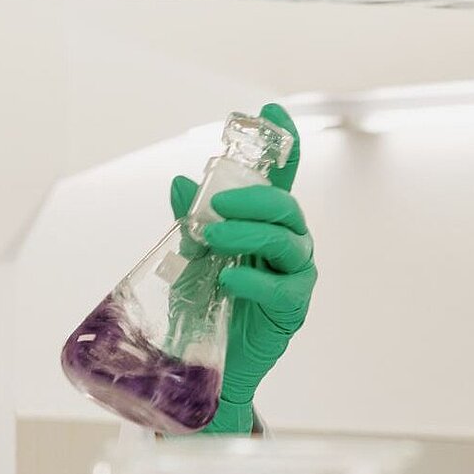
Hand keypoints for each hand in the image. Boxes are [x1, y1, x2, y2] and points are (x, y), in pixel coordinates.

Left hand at [168, 103, 315, 433]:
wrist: (208, 363)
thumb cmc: (205, 305)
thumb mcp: (190, 257)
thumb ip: (191, 222)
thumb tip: (179, 181)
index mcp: (265, 225)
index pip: (279, 179)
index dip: (281, 143)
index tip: (270, 110)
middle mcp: (287, 244)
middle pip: (286, 207)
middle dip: (254, 198)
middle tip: (216, 203)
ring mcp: (295, 275)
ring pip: (288, 240)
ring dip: (249, 234)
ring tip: (214, 239)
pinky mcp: (293, 309)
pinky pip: (282, 287)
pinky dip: (253, 280)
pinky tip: (229, 281)